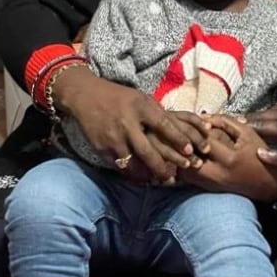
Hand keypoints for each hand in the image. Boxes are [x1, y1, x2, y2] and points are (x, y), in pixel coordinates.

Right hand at [52, 65, 210, 181]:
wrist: (87, 96)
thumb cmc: (122, 98)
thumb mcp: (143, 99)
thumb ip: (159, 114)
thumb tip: (182, 129)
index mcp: (141, 108)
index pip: (163, 125)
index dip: (177, 139)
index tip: (190, 150)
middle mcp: (127, 124)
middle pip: (148, 151)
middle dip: (163, 166)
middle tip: (175, 176)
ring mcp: (113, 138)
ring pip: (133, 164)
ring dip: (148, 175)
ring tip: (162, 181)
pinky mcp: (102, 148)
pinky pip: (119, 166)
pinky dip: (132, 174)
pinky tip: (143, 178)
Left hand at [177, 116, 276, 201]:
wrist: (268, 183)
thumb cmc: (258, 154)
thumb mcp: (247, 133)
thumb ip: (225, 122)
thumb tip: (203, 116)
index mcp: (230, 158)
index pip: (204, 140)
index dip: (197, 128)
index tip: (195, 121)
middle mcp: (218, 174)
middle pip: (188, 159)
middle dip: (185, 145)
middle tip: (184, 134)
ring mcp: (211, 184)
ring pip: (184, 170)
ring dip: (182, 156)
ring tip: (186, 144)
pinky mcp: (207, 189)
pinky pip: (188, 177)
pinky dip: (185, 165)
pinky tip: (190, 155)